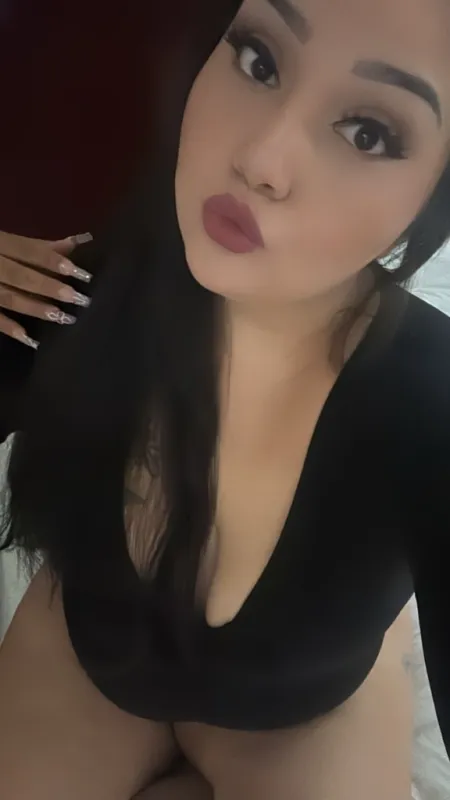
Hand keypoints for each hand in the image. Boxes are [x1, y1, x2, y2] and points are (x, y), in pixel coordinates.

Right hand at [0, 230, 92, 348]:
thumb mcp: (5, 241)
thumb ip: (40, 246)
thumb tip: (78, 242)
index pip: (28, 250)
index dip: (54, 261)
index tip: (81, 273)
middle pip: (20, 275)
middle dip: (49, 286)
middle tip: (79, 299)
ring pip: (7, 297)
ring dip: (35, 307)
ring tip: (62, 317)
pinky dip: (8, 327)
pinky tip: (29, 339)